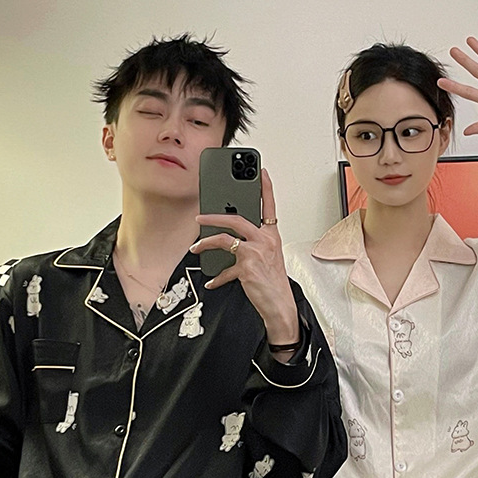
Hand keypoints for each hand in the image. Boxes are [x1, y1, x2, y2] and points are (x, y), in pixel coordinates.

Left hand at [191, 168, 299, 342]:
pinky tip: (212, 281)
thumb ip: (252, 245)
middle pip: (237, 219)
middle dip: (215, 216)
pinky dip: (216, 276)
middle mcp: (266, 240)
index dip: (265, 187)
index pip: (270, 206)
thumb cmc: (274, 283)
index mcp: (272, 236)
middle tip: (200, 217)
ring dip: (206, 242)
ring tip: (196, 247)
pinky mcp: (246, 266)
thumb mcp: (267, 259)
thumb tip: (228, 240)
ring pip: (224, 239)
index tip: (261, 172)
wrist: (280, 306)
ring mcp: (256, 252)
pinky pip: (224, 266)